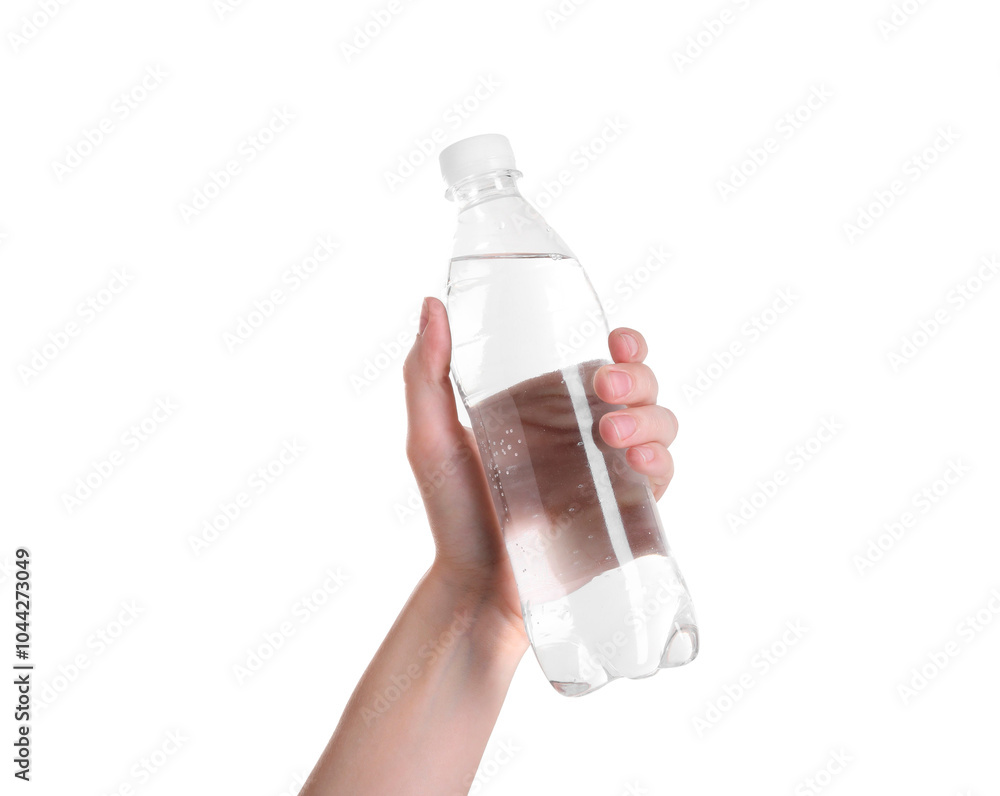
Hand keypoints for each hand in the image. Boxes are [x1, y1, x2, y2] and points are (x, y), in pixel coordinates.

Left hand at [402, 298, 677, 643]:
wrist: (476, 589)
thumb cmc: (452, 514)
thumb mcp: (430, 439)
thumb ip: (425, 374)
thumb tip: (431, 303)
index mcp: (550, 405)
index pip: (601, 361)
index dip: (625, 345)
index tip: (616, 339)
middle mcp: (586, 432)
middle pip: (639, 387)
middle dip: (637, 378)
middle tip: (606, 388)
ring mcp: (609, 471)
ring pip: (659, 424)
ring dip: (649, 418)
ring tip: (613, 435)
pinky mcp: (626, 510)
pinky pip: (662, 476)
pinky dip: (661, 460)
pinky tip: (638, 461)